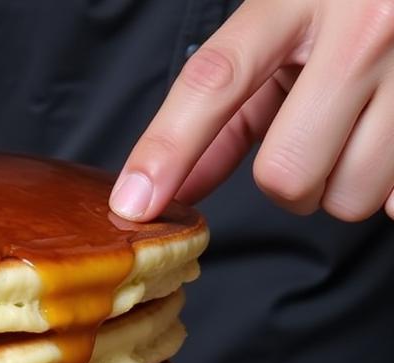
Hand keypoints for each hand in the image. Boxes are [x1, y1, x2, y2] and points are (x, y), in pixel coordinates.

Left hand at [110, 0, 393, 221]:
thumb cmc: (348, 5)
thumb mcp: (281, 32)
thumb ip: (220, 112)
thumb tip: (162, 190)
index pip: (216, 81)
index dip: (168, 149)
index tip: (135, 202)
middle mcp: (364, 26)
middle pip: (287, 173)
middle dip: (288, 183)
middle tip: (309, 144)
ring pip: (348, 196)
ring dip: (342, 187)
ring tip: (359, 133)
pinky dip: (389, 189)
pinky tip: (391, 141)